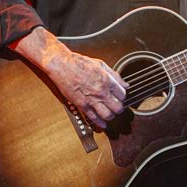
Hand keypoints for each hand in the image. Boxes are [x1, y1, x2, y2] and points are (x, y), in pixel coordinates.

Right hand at [9, 27, 127, 128]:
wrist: (62, 65)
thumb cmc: (79, 63)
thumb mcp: (101, 65)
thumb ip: (114, 76)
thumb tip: (124, 84)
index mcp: (107, 80)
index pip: (123, 95)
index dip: (122, 96)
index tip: (120, 97)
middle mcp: (101, 91)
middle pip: (118, 107)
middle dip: (119, 108)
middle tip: (117, 106)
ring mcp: (91, 99)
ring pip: (108, 115)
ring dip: (110, 116)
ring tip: (110, 114)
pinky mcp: (81, 105)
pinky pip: (94, 118)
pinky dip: (100, 123)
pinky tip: (102, 123)